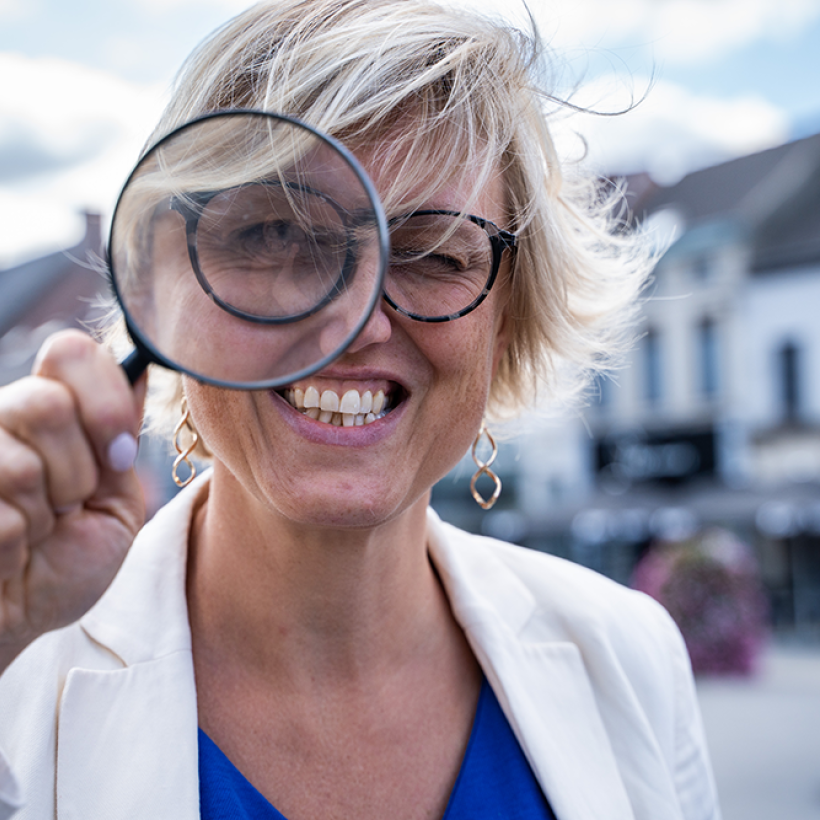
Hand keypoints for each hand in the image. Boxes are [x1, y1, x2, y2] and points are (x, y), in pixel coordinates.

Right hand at [0, 330, 145, 671]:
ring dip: (41, 518)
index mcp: (44, 413)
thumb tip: (139, 370)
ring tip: (32, 536)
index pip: (71, 352)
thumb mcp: (114, 500)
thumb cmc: (64, 564)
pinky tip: (5, 558)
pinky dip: (12, 549)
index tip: (119, 455)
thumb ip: (119, 438)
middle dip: (75, 472)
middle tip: (65, 508)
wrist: (16, 623)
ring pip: (17, 465)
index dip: (104, 401)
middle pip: (44, 404)